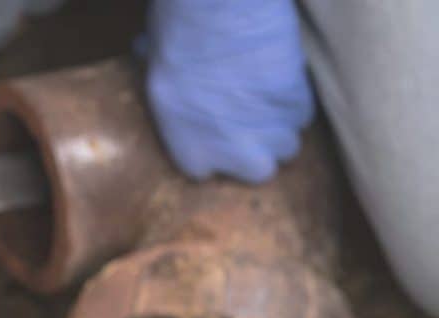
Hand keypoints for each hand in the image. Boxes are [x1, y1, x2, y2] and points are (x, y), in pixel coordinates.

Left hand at [144, 0, 313, 182]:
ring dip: (279, 127)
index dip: (213, 149)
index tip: (213, 131)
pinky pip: (303, 114)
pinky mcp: (297, 105)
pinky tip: (280, 80)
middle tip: (248, 122)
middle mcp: (233, 153)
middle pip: (259, 169)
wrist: (219, 13)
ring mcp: (270, 132)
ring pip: (287, 145)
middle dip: (257, 150)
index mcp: (189, 151)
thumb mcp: (151, 65)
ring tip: (266, 101)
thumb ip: (158, 76)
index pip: (206, 172)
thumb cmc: (176, 36)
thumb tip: (144, 52)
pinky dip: (294, 101)